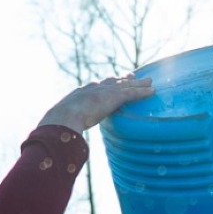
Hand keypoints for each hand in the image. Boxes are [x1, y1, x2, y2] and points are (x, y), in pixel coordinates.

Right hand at [39, 75, 154, 132]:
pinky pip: (132, 93)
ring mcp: (104, 91)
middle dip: (124, 79)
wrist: (63, 116)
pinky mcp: (113, 96)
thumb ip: (71, 125)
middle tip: (133, 76)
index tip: (113, 81)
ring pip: (126, 85)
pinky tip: (152, 91)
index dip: (108, 83)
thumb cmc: (60, 122)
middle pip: (114, 81)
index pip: (98, 85)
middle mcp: (95, 87)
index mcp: (83, 92)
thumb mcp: (67, 121)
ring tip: (149, 81)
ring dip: (139, 84)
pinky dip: (143, 92)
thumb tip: (66, 137)